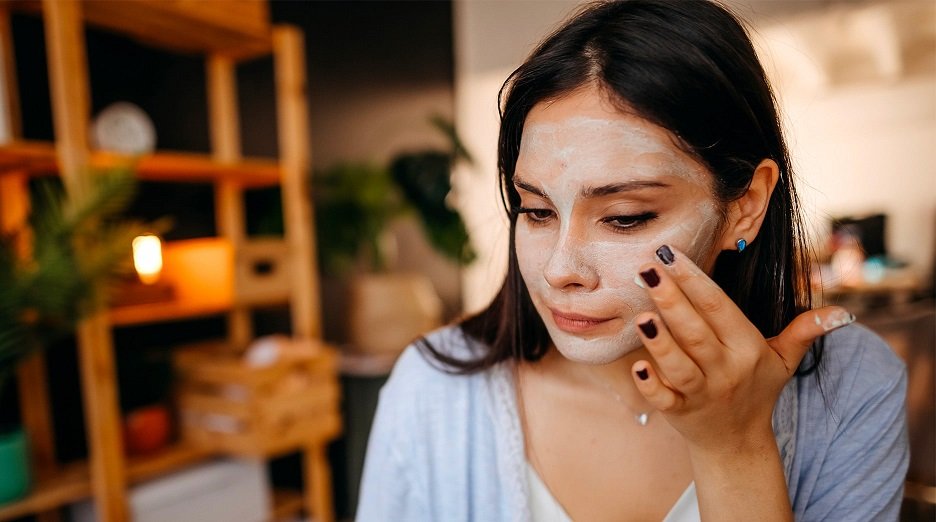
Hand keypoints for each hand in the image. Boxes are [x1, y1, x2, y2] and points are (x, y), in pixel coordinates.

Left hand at [632, 244, 852, 454]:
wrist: (737, 442)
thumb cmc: (756, 389)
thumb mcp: (783, 359)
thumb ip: (804, 331)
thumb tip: (844, 313)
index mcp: (747, 348)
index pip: (718, 307)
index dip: (695, 280)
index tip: (670, 254)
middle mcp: (726, 369)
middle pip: (696, 331)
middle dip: (671, 299)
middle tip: (647, 269)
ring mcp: (702, 393)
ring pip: (680, 364)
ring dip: (660, 341)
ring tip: (642, 315)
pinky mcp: (680, 413)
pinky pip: (664, 399)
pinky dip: (651, 385)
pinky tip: (638, 367)